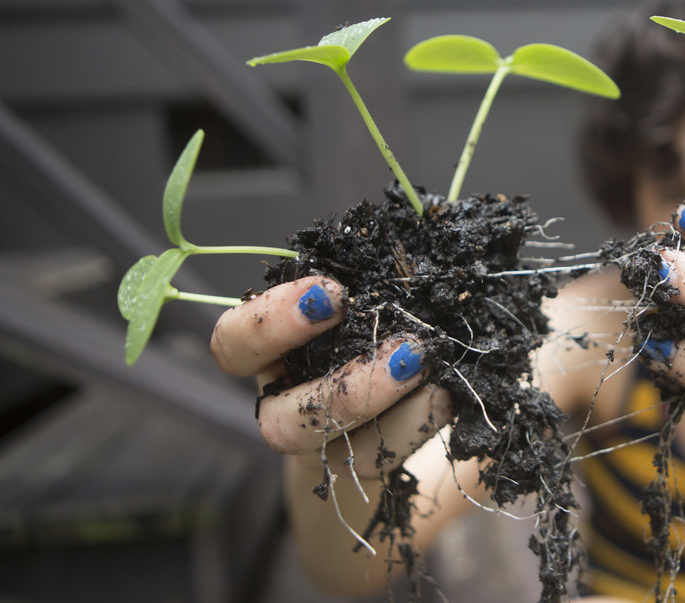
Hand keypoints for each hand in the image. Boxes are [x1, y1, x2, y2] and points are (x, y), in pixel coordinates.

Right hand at [210, 275, 452, 473]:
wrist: (405, 389)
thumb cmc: (377, 317)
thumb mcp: (372, 285)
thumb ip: (379, 266)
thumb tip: (433, 220)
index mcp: (272, 350)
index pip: (235, 344)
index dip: (272, 323)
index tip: (332, 293)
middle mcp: (289, 404)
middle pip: (282, 423)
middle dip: (344, 389)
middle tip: (406, 351)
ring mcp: (328, 445)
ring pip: (338, 453)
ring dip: (393, 414)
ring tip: (432, 369)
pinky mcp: (368, 465)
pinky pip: (386, 458)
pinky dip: (420, 422)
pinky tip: (449, 393)